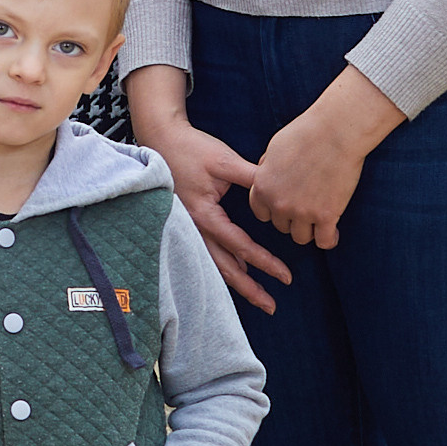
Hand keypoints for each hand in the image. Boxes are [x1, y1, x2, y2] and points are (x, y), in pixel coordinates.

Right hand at [127, 68, 288, 312]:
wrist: (161, 139)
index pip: (240, 245)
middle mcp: (194, 228)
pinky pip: (206, 252)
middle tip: (271, 306)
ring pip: (213, 264)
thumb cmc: (191, 148)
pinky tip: (237, 271)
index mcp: (205, 214)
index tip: (285, 276)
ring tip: (258, 298)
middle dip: (249, 288)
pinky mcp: (186, 223)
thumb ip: (252, 178)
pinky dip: (223, 266)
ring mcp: (187, 228)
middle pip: (224, 267)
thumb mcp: (224, 161)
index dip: (264, 262)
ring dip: (236, 282)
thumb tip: (280, 191)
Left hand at [245, 67, 402, 250]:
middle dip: (293, 218)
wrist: (335, 131)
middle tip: (309, 206)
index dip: (274, 209)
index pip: (261, 213)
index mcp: (262, 186)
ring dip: (310, 230)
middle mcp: (279, 203)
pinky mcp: (326, 216)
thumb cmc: (307, 132)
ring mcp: (302, 212)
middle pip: (281, 226)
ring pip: (301, 237)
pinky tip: (334, 230)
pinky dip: (329, 239)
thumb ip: (268, 169)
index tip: (287, 203)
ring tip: (321, 220)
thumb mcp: (275, 148)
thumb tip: (267, 178)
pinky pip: (325, 242)